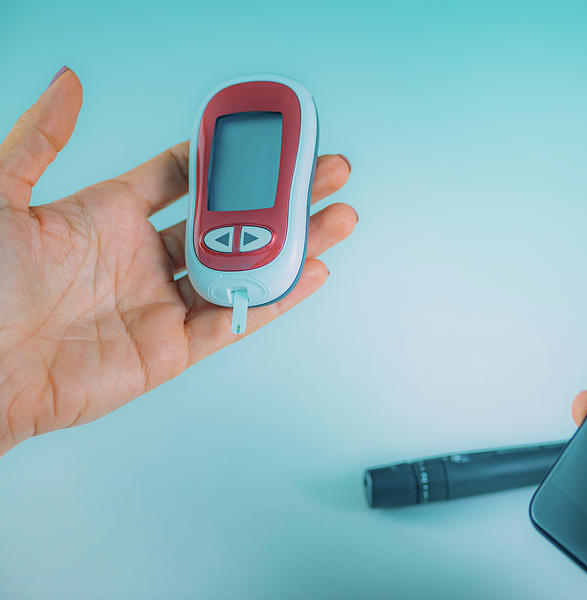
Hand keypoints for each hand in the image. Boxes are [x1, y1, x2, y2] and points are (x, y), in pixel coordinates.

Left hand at [0, 68, 356, 455]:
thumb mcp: (2, 195)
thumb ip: (41, 137)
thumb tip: (69, 83)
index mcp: (108, 216)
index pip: (183, 178)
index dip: (225, 159)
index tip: (263, 140)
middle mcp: (142, 258)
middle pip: (229, 220)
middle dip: (280, 198)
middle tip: (321, 175)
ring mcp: (161, 303)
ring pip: (243, 266)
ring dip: (292, 243)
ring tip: (336, 219)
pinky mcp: (173, 347)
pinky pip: (236, 317)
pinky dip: (276, 297)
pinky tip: (309, 271)